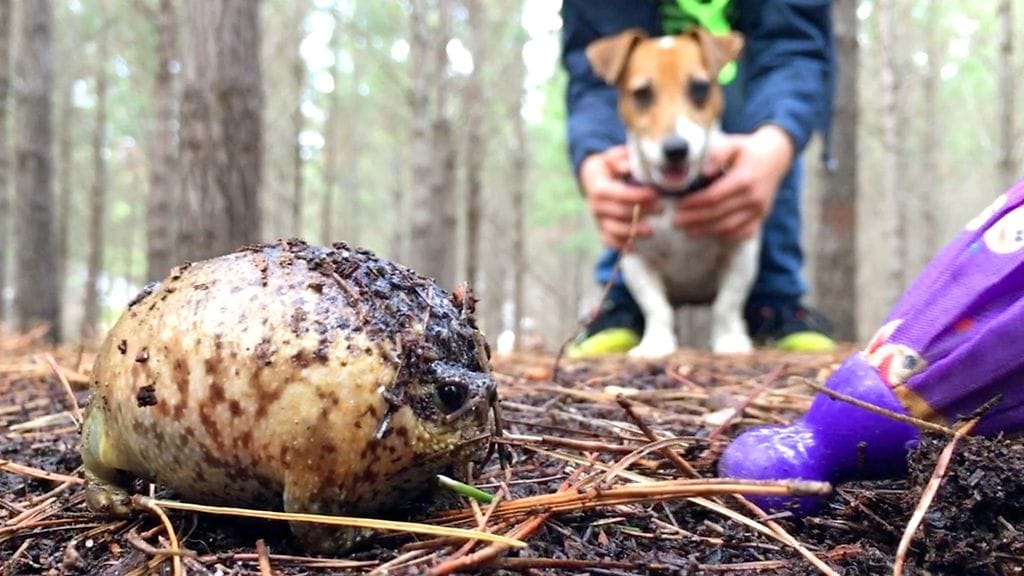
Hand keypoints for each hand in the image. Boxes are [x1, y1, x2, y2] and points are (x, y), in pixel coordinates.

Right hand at [579, 145, 661, 249]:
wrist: (593, 179)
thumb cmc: (609, 166)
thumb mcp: (613, 157)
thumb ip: (621, 159)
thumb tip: (629, 166)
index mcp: (598, 187)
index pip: (619, 194)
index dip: (638, 196)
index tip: (655, 194)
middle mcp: (595, 206)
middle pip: (620, 213)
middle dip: (643, 212)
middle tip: (662, 208)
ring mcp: (599, 220)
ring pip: (615, 230)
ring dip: (634, 232)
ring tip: (652, 230)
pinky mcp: (602, 229)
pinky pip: (610, 242)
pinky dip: (622, 245)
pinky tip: (636, 246)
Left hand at [674, 125, 795, 240]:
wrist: (776, 157)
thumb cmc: (749, 150)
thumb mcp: (733, 144)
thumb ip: (718, 154)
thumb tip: (704, 172)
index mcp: (744, 179)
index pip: (714, 196)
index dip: (694, 203)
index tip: (679, 206)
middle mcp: (753, 197)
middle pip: (718, 214)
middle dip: (694, 220)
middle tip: (676, 222)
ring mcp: (759, 210)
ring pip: (729, 226)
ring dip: (706, 230)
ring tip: (687, 231)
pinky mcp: (762, 217)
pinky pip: (743, 232)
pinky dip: (726, 236)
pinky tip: (710, 234)